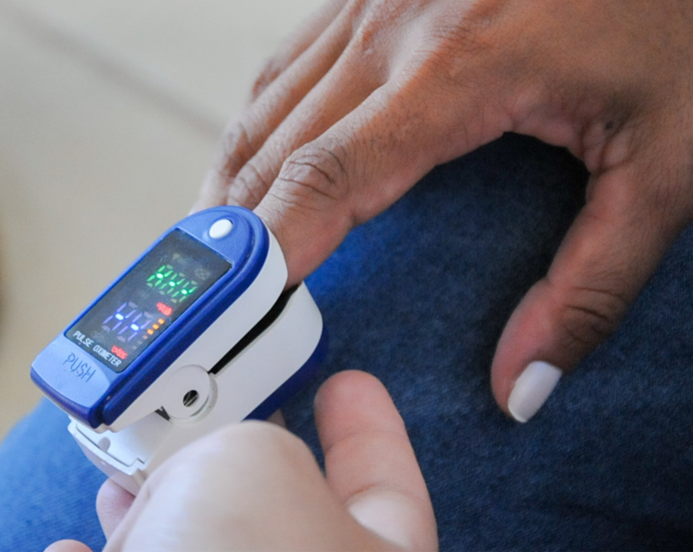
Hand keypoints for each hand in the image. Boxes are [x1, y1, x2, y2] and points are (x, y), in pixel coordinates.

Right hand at [44, 371, 436, 551]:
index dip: (369, 426)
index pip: (387, 480)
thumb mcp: (249, 468)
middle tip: (209, 428)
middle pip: (287, 519)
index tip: (348, 386)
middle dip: (240, 468)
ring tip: (122, 486)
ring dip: (159, 517)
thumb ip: (235, 451)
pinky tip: (76, 550)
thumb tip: (194, 488)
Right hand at [196, 0, 692, 420]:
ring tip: (218, 255)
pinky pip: (292, 60)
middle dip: (231, 239)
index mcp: (458, 69)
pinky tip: (263, 164)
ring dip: (233, 182)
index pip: (322, 180)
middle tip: (212, 311)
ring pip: (264, 101)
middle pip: (270, 148)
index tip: (232, 322)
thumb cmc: (684, 8)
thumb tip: (523, 385)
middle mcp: (394, 21)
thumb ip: (595, 284)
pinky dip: (261, 124)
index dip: (267, 260)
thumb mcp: (670, 163)